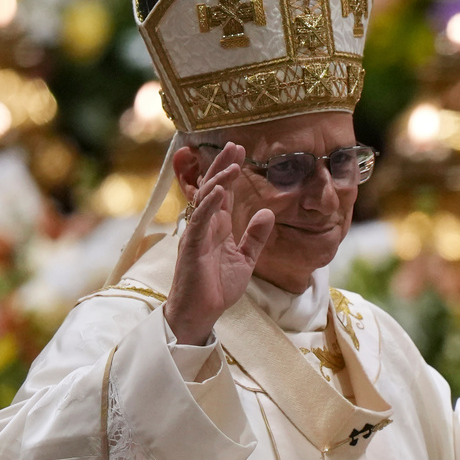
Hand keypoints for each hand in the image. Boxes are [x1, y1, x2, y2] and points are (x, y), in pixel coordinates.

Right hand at [165, 142, 273, 344]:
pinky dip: (208, 204)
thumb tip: (267, 213)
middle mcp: (206, 225)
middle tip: (234, 145)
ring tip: (232, 164)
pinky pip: (199, 221)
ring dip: (218, 180)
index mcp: (218, 227)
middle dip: (222, 166)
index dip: (230, 171)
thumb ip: (256, 237)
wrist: (201, 314)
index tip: (240, 151)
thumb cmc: (218, 287)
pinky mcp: (191, 247)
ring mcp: (197, 234)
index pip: (225, 192)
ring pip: (205, 200)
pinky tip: (218, 190)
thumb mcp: (246, 259)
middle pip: (213, 188)